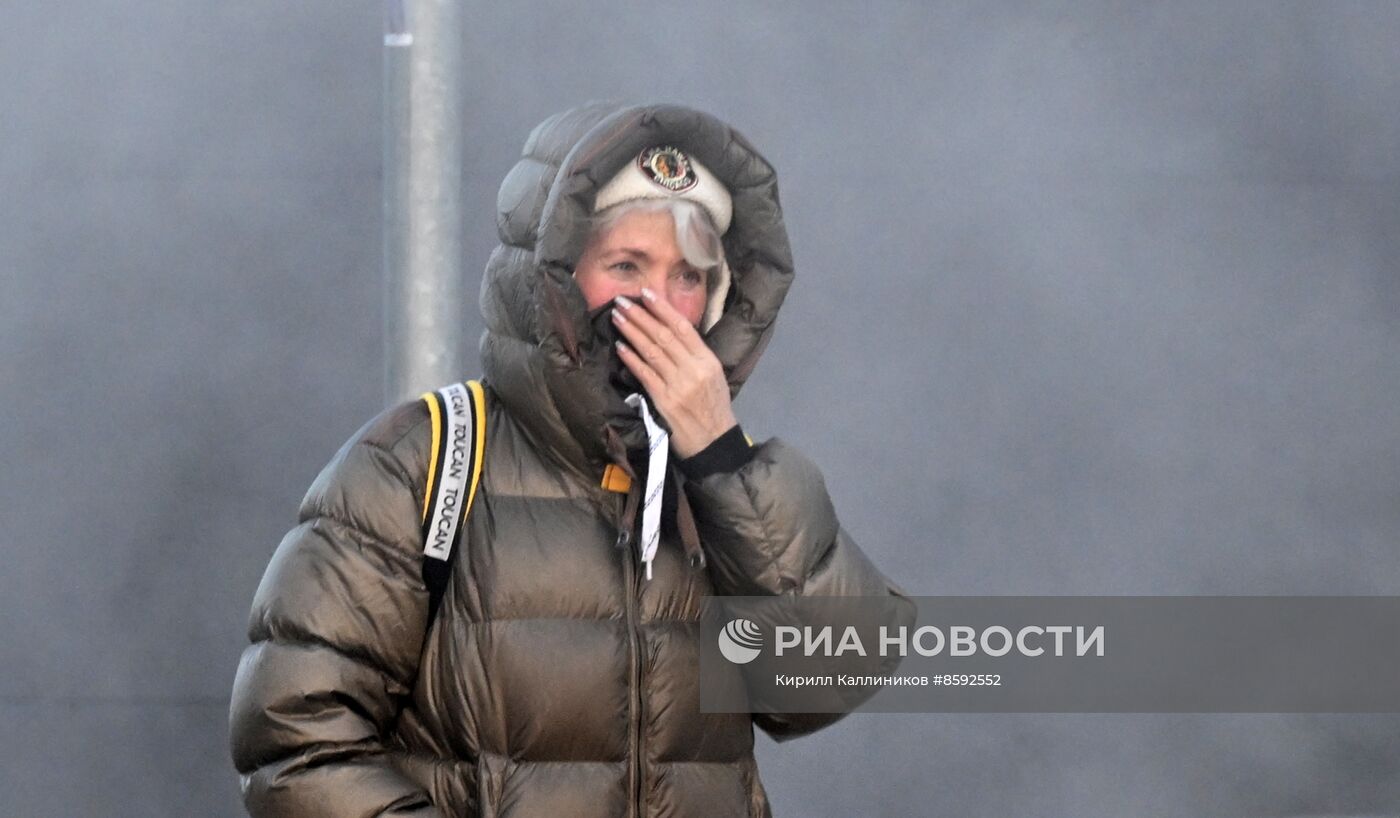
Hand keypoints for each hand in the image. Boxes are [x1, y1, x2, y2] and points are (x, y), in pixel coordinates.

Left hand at [611, 288, 737, 457]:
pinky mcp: (664, 400)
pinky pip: (645, 374)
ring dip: (632, 331)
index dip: (663, 308)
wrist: (713, 442)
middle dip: (640, 316)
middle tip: (622, 300)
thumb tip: (671, 330)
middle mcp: (693, 369)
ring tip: (617, 316)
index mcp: (708, 360)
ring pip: (651, 351)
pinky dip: (631, 359)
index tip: (646, 293)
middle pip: (663, 336)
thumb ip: (694, 355)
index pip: (683, 328)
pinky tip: (620, 346)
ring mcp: (678, 385)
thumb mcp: (713, 376)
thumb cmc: (713, 407)